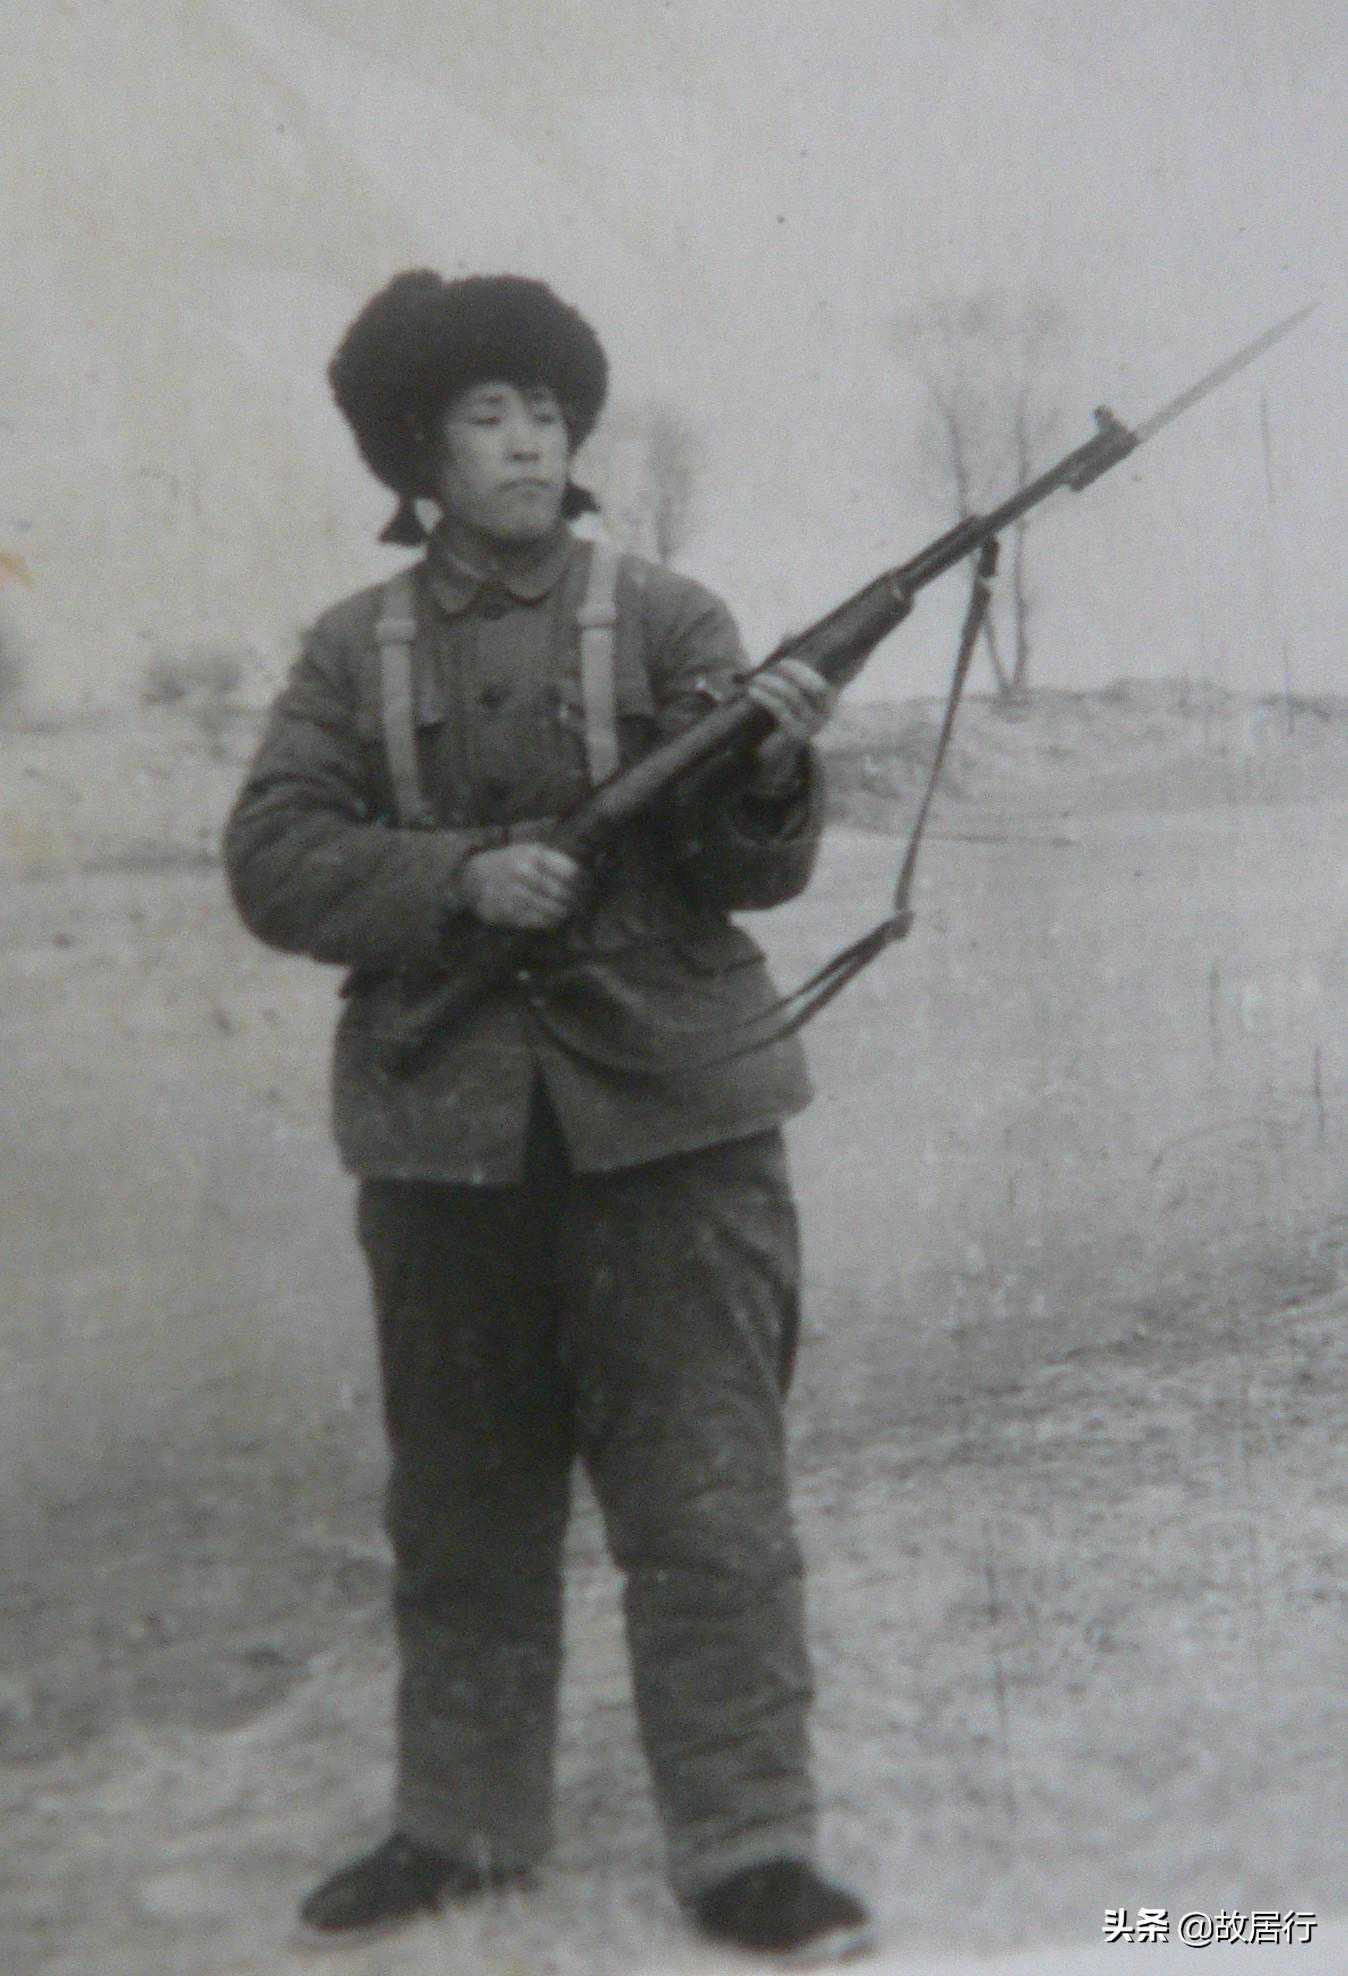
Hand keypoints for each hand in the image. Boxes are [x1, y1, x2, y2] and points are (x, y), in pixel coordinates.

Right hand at [460, 843, 586, 929]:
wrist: (475, 875)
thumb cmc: (511, 862)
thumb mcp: (531, 851)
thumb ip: (556, 860)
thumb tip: (586, 875)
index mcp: (533, 855)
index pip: (570, 872)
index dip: (583, 882)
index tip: (587, 887)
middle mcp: (523, 872)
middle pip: (561, 893)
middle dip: (575, 901)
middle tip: (581, 904)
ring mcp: (513, 893)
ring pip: (550, 909)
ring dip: (563, 913)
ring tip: (569, 912)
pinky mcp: (506, 911)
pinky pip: (536, 921)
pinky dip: (549, 922)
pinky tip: (554, 919)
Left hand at [744, 658, 836, 793]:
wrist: (776, 750)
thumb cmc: (784, 710)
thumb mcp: (791, 685)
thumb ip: (792, 659)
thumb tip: (790, 629)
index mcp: (829, 697)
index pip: (830, 676)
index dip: (811, 666)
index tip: (789, 657)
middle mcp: (826, 712)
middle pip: (814, 686)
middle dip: (795, 672)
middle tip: (776, 664)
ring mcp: (812, 725)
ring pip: (794, 698)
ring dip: (774, 685)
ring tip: (758, 679)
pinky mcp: (797, 735)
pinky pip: (781, 712)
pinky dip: (766, 698)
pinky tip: (754, 691)